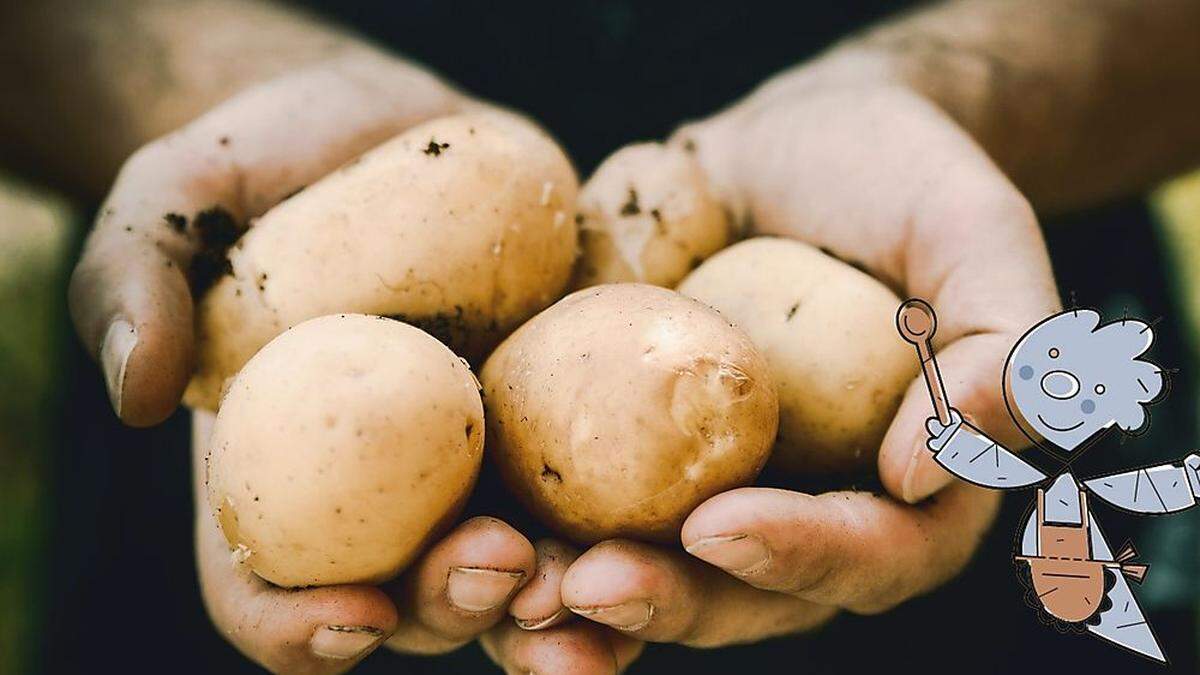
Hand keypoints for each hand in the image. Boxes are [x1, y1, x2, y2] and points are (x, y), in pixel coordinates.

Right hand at [76, 54, 636, 671]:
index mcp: (275, 477)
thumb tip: (136, 390)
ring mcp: (479, 461)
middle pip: (413, 599)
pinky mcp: (560, 410)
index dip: (298, 627)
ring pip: (521, 567)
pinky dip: (635, 511)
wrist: (377, 123)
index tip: (355, 616)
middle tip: (501, 564)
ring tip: (600, 572)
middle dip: (457, 606)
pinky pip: (601, 480)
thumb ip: (132, 278)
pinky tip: (680, 508)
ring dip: (563, 596)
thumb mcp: (174, 198)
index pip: (267, 590)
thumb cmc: (261, 166)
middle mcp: (382, 495)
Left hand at [565, 50, 1058, 645]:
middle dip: (669, 602)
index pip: (867, 556)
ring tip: (516, 589)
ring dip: (577, 607)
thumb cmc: (900, 184)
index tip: (723, 525)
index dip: (801, 557)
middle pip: (742, 599)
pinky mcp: (619, 453)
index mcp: (901, 493)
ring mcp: (701, 490)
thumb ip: (1002, 340)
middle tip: (594, 584)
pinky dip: (520, 538)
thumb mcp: (975, 235)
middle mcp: (796, 512)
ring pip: (647, 582)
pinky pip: (570, 515)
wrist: (790, 146)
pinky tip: (467, 539)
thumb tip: (944, 460)